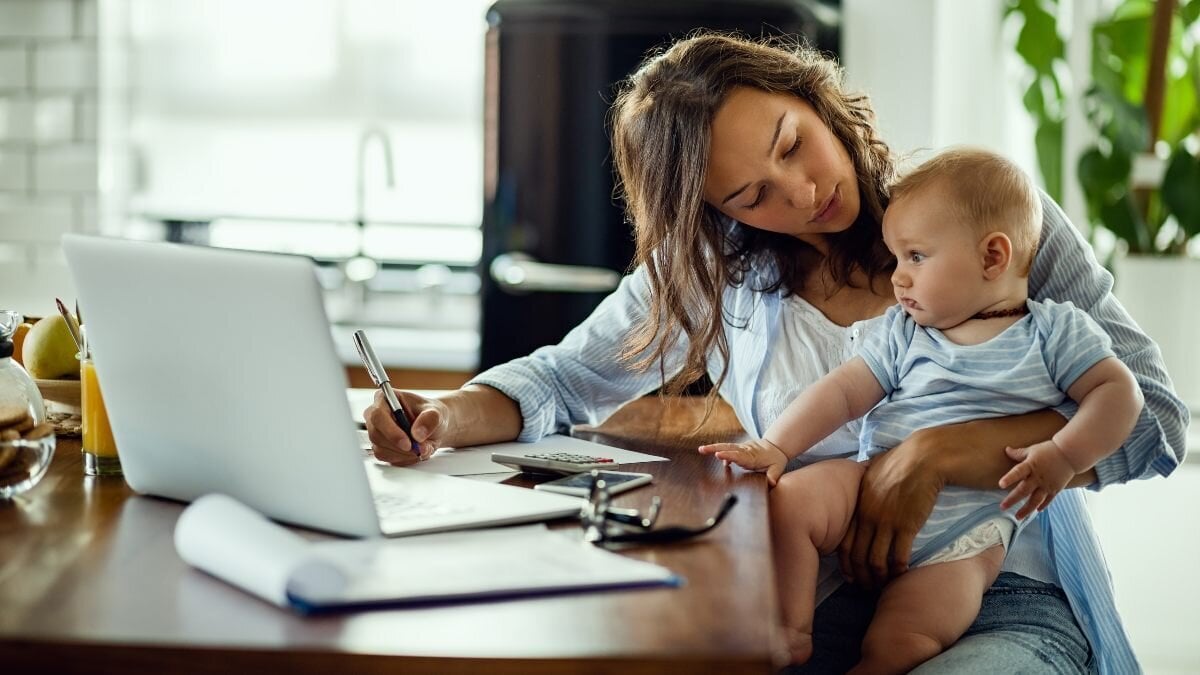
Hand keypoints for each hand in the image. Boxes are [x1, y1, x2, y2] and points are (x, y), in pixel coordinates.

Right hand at [364, 390, 448, 464]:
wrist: (434, 428)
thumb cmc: (431, 415)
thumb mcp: (437, 412)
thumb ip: (429, 420)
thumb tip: (417, 433)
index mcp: (384, 399)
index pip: (378, 415)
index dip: (391, 431)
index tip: (407, 443)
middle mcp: (376, 415)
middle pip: (376, 435)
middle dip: (399, 446)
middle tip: (419, 449)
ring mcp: (376, 432)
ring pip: (381, 449)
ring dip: (404, 453)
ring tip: (422, 447)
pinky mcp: (380, 447)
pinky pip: (387, 458)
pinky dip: (404, 458)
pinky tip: (414, 452)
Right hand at [697, 439, 788, 486]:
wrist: (777, 446)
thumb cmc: (776, 459)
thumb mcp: (778, 468)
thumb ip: (773, 475)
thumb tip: (771, 483)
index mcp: (752, 457)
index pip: (738, 456)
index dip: (728, 456)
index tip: (718, 454)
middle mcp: (745, 451)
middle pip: (728, 448)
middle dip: (714, 448)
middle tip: (702, 449)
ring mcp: (741, 449)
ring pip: (726, 447)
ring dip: (713, 447)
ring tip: (701, 449)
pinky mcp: (739, 449)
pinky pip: (728, 449)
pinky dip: (720, 451)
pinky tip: (712, 453)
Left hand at [839, 430, 942, 588]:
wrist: (924, 457)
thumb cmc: (901, 461)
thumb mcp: (873, 473)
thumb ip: (865, 489)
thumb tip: (862, 493)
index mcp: (858, 505)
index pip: (845, 542)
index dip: (847, 563)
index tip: (850, 574)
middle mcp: (868, 516)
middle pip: (858, 555)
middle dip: (861, 575)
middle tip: (866, 587)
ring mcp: (886, 522)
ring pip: (876, 560)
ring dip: (879, 577)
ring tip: (883, 585)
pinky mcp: (906, 526)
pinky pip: (898, 556)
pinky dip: (897, 569)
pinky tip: (901, 574)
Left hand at [999, 440, 1075, 517]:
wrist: (1070, 454)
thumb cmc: (1049, 450)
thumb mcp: (1032, 450)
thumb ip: (1019, 453)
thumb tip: (1006, 450)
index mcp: (1031, 465)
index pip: (1018, 472)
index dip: (1009, 478)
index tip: (1001, 484)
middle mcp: (1038, 477)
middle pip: (1024, 490)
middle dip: (1012, 499)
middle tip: (1002, 507)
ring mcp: (1047, 485)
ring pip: (1035, 500)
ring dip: (1026, 509)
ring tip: (1017, 516)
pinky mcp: (1055, 489)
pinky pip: (1048, 500)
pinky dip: (1042, 506)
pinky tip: (1036, 511)